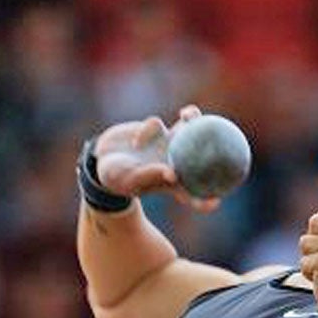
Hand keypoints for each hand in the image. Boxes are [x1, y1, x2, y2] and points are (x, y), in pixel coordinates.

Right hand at [91, 106, 220, 212]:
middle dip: (213, 150)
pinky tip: (137, 141)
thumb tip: (172, 172)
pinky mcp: (155, 131)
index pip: (193, 195)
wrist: (101, 161)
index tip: (216, 202)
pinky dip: (148, 130)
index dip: (206, 201)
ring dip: (192, 119)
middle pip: (201, 158)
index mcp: (170, 184)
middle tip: (217, 143)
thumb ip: (150, 175)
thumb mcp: (131, 180)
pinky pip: (157, 124)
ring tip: (189, 115)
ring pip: (187, 130)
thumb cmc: (116, 178)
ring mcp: (166, 145)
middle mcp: (173, 163)